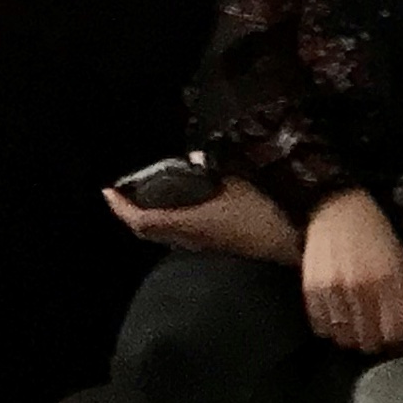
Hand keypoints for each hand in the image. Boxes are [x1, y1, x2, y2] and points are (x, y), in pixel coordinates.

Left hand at [105, 180, 295, 263]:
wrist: (295, 241)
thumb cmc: (266, 211)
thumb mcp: (237, 181)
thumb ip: (213, 167)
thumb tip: (197, 156)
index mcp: (187, 223)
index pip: (140, 220)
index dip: (119, 207)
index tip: (108, 191)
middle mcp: (189, 239)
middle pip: (147, 231)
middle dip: (130, 212)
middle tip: (123, 192)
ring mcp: (203, 246)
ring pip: (163, 234)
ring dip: (149, 216)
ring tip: (147, 195)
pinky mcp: (217, 246)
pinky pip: (180, 234)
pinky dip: (168, 219)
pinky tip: (180, 204)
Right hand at [294, 191, 402, 354]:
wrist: (338, 210)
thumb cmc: (375, 237)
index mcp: (388, 281)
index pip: (395, 332)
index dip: (399, 344)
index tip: (398, 342)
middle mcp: (360, 287)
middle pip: (369, 341)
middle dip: (376, 343)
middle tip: (377, 334)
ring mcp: (333, 288)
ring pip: (344, 337)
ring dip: (353, 338)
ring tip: (357, 327)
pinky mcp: (311, 288)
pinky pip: (320, 326)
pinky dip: (330, 329)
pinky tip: (338, 319)